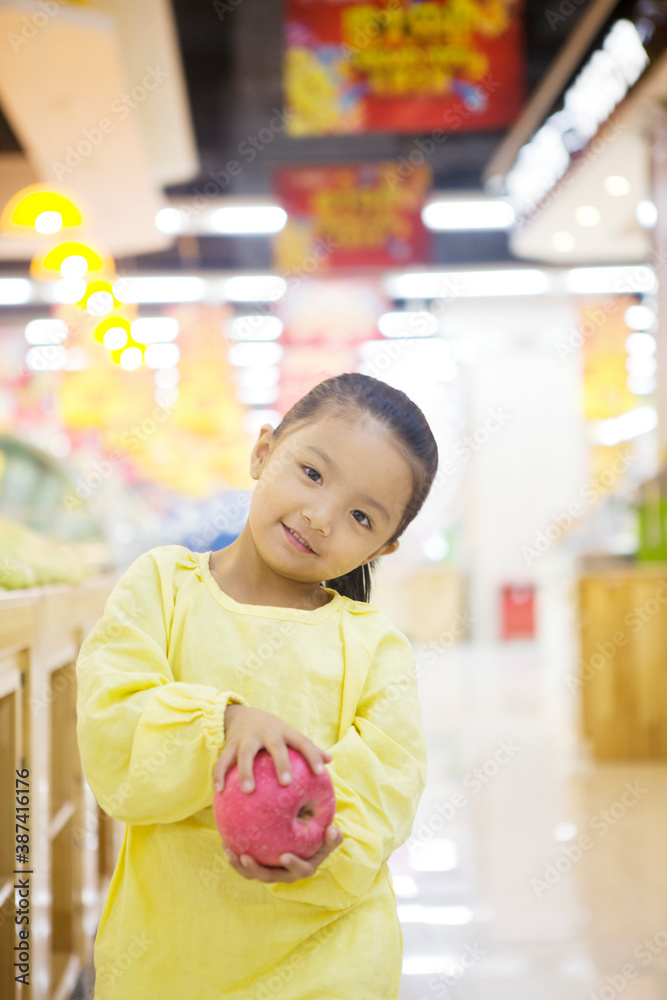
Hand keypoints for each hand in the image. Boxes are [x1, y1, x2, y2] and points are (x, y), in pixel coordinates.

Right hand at [213, 704, 331, 793]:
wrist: (241, 713)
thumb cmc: (272, 731)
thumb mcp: (289, 734)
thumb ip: (308, 748)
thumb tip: (330, 760)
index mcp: (284, 731)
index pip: (303, 741)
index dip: (313, 755)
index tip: (321, 772)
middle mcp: (267, 732)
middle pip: (275, 746)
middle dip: (281, 763)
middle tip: (285, 783)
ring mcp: (247, 737)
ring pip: (245, 753)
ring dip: (246, 771)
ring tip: (248, 790)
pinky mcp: (230, 743)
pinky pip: (223, 759)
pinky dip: (219, 774)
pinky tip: (219, 790)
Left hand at [224, 824, 342, 882]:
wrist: (305, 838)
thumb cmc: (319, 836)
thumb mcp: (329, 837)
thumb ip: (333, 836)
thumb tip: (333, 830)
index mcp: (304, 867)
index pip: (300, 870)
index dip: (293, 865)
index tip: (285, 855)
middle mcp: (285, 873)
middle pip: (269, 876)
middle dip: (256, 869)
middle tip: (245, 857)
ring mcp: (270, 870)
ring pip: (253, 873)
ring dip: (240, 865)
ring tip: (230, 850)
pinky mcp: (259, 864)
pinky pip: (245, 864)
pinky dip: (235, 856)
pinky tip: (226, 843)